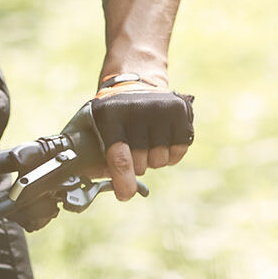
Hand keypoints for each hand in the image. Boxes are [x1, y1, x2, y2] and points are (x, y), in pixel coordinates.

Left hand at [69, 78, 194, 201]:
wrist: (135, 83)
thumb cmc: (112, 117)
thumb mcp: (96, 130)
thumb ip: (98, 161)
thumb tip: (115, 192)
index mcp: (110, 114)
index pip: (120, 158)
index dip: (124, 182)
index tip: (125, 195)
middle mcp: (137, 108)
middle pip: (142, 163)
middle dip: (136, 166)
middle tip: (132, 151)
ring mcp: (161, 108)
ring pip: (161, 160)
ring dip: (153, 160)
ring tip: (146, 141)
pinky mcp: (181, 110)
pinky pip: (178, 152)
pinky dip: (170, 154)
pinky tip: (161, 139)